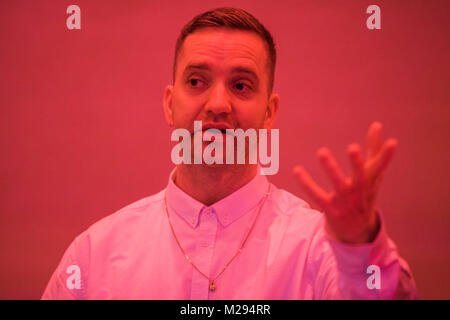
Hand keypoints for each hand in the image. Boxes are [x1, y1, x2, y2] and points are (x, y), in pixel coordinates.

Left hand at [293, 122, 397, 243]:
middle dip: (357, 163)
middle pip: (360, 177)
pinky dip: (307, 184)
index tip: (392, 143)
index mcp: (370, 181)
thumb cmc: (364, 194)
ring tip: (322, 152)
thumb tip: (377, 124)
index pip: (380, 167)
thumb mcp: (372, 174)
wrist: (357, 231)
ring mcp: (345, 202)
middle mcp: (359, 192)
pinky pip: (318, 196)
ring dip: (331, 169)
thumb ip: (374, 149)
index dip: (386, 156)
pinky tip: (297, 170)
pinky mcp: (330, 210)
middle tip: (352, 148)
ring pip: (338, 185)